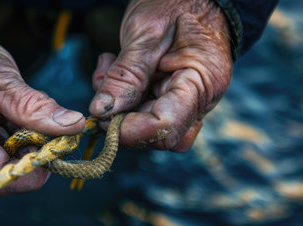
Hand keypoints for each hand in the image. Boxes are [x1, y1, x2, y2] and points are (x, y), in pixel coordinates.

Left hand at [89, 0, 231, 151]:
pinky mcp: (171, 96)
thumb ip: (125, 76)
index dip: (130, 130)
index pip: (165, 127)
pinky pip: (144, 110)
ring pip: (147, 126)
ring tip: (109, 69)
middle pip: (157, 134)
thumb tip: (102, 112)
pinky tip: (115, 70)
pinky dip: (123, 98)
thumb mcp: (146, 34)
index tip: (102, 116)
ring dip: (120, 107)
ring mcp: (186, 100)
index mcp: (202, 82)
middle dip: (122, 118)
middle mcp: (199, 99)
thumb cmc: (176, 3)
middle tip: (104, 88)